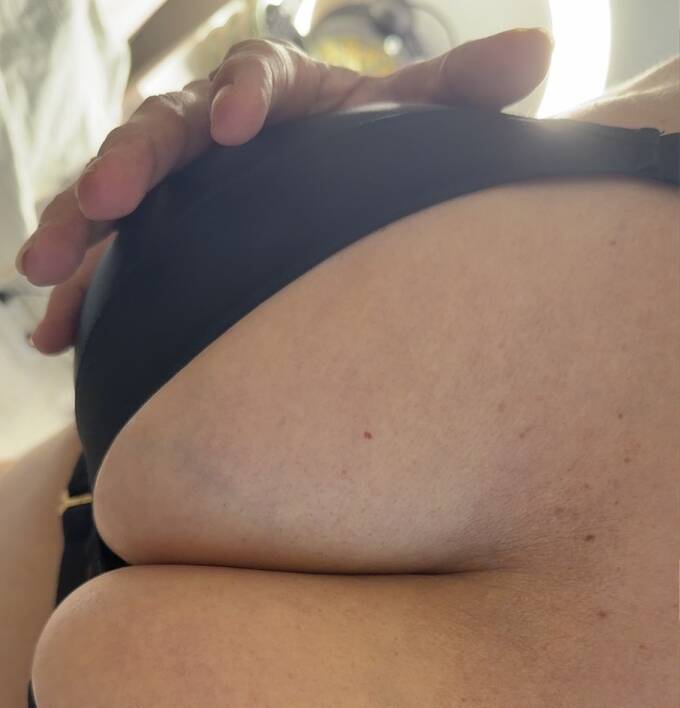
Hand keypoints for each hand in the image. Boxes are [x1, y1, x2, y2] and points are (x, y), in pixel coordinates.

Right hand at [16, 29, 553, 354]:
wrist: (345, 195)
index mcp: (275, 92)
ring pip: (117, 197)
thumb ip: (461, 93)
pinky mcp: (157, 243)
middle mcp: (212, 130)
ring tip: (42, 275)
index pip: (253, 78)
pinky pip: (110, 265)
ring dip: (78, 229)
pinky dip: (82, 296)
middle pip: (161, 131)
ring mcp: (178, 189)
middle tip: (105, 200)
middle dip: (127, 163)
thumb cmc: (379, 157)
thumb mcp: (417, 126)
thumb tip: (538, 51)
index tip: (239, 131)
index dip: (242, 97)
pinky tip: (54, 337)